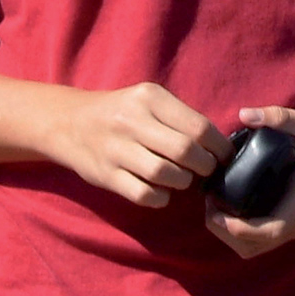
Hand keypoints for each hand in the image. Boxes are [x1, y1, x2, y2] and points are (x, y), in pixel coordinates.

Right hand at [50, 81, 230, 208]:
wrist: (69, 122)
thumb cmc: (122, 112)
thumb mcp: (148, 100)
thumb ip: (180, 118)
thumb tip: (220, 146)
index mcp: (149, 98)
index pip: (198, 126)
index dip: (219, 147)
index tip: (225, 156)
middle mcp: (132, 121)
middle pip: (186, 151)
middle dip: (205, 166)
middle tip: (206, 170)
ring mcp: (116, 149)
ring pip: (166, 175)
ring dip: (183, 182)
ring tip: (183, 178)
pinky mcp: (106, 175)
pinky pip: (145, 195)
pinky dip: (161, 198)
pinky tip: (162, 191)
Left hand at [204, 105, 294, 258]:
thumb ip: (278, 117)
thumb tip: (243, 114)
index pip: (269, 231)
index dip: (237, 229)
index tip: (215, 210)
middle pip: (257, 247)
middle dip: (225, 233)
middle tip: (207, 205)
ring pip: (260, 248)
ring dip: (233, 236)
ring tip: (215, 207)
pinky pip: (267, 239)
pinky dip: (245, 232)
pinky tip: (233, 207)